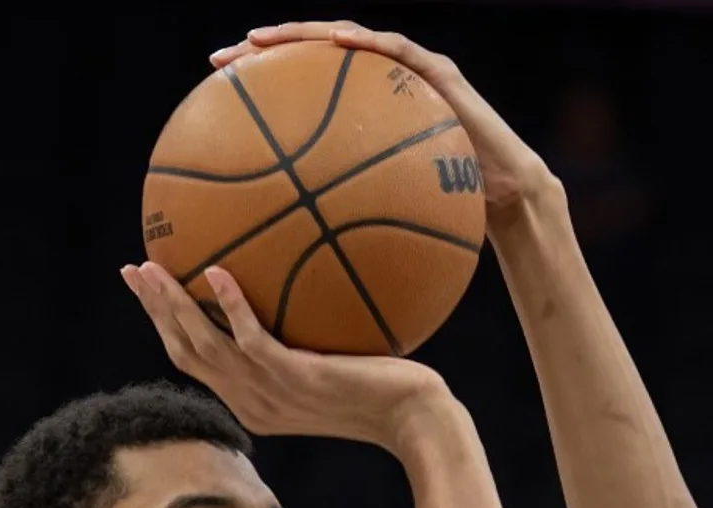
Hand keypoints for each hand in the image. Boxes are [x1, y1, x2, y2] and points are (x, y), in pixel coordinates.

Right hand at [121, 262, 447, 452]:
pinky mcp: (296, 379)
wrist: (412, 418)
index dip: (165, 325)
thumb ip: (303, 344)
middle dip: (155, 311)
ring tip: (152, 268)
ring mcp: (271, 393)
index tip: (149, 289)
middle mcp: (253, 401)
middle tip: (133, 270)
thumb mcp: (330, 367)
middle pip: (187, 353)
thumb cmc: (381, 388)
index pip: (195, 362)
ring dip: (174, 307)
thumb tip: (297, 292)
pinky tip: (215, 272)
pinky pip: (253, 340)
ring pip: (206, 347)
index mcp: (252, 401)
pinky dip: (231, 307)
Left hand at [210, 21, 560, 228]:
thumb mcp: (380, 222)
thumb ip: (342, 222)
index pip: (300, 100)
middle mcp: (376, 89)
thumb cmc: (443, 214)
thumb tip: (294, 260)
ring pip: (346, 42)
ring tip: (261, 40)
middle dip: (263, 56)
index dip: (258, 97)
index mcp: (358, 123)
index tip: (214, 102)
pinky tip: (335, 43)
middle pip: (310, 62)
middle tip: (219, 61)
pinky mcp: (437, 72)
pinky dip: (366, 43)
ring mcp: (406, 74)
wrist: (503, 196)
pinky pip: (397, 51)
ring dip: (302, 36)